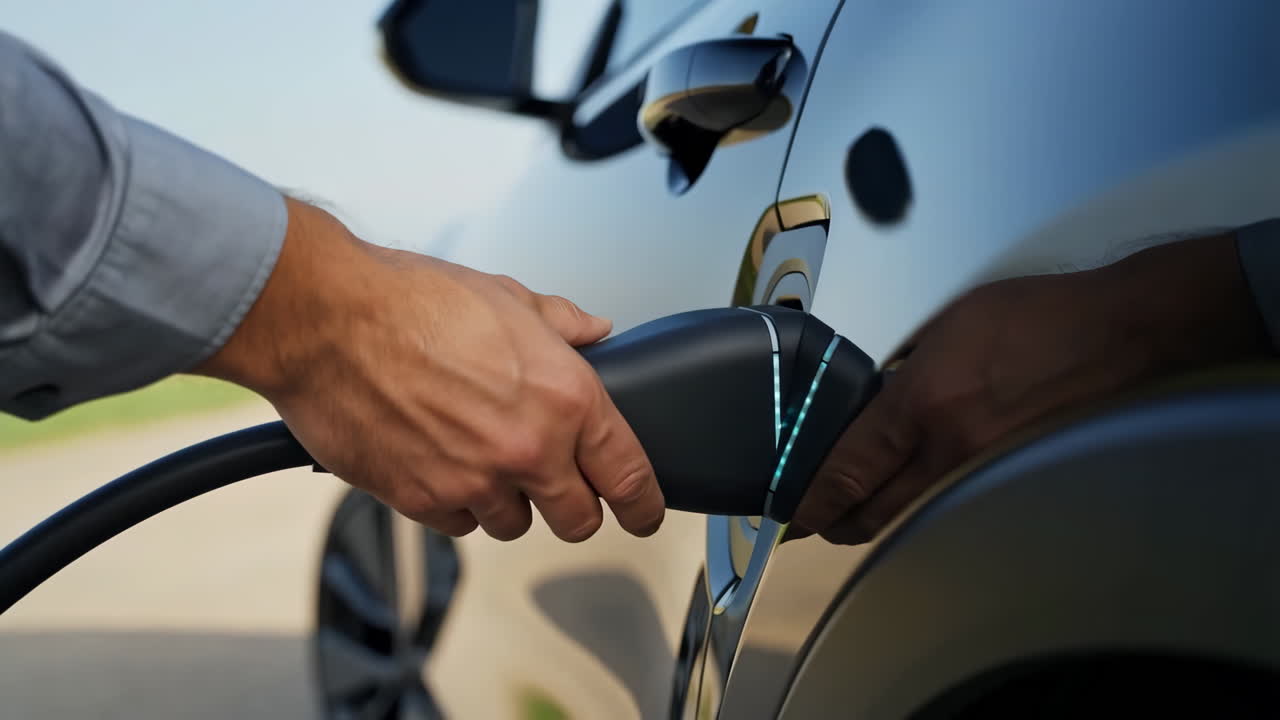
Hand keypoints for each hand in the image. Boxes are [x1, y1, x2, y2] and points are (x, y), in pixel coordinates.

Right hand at [195, 198, 663, 541]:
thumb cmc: (410, 302)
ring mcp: (474, 481)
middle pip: (579, 520)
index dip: (643, 503)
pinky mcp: (423, 501)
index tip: (644, 512)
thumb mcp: (507, 297)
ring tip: (482, 456)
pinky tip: (441, 461)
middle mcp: (528, 449)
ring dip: (509, 502)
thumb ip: (562, 324)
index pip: (628, 474)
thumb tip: (595, 333)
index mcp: (564, 397)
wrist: (326, 321)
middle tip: (560, 487)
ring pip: (514, 525)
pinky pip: (459, 524)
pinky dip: (456, 502)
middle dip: (575, 508)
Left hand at [794, 232, 1269, 544]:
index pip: (851, 467)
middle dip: (836, 523)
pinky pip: (944, 499)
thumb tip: (874, 403)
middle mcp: (947, 443)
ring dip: (873, 518)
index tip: (794, 510)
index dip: (815, 498)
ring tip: (849, 512)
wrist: (1109, 332)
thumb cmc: (1028, 314)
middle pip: (876, 509)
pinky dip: (915, 505)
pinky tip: (903, 495)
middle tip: (812, 520)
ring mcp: (979, 464)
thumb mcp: (944, 325)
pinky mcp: (1004, 471)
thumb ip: (901, 370)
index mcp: (922, 400)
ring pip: (909, 512)